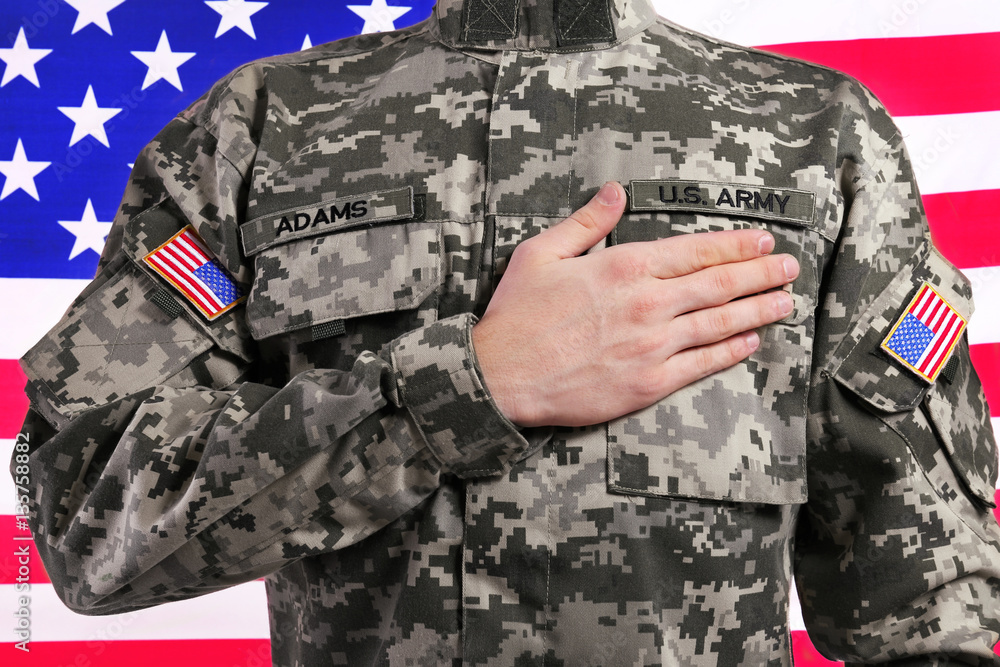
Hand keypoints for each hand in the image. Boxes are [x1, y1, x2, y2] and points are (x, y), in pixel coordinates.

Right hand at [471, 181, 799, 427]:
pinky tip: (749, 342)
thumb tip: (614, 191)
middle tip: (789, 267)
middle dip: (760, 273)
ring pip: (719, 323)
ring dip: (757, 310)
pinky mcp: (648, 383)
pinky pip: (701, 364)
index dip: (735, 245)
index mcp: (624, 267)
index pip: (695, 250)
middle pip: (718, 284)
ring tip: (785, 302)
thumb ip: (585, 222)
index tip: (762, 241)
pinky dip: (730, 351)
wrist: (502, 378)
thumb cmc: (517, 315)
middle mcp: (647, 304)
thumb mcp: (541, 253)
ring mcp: (652, 346)